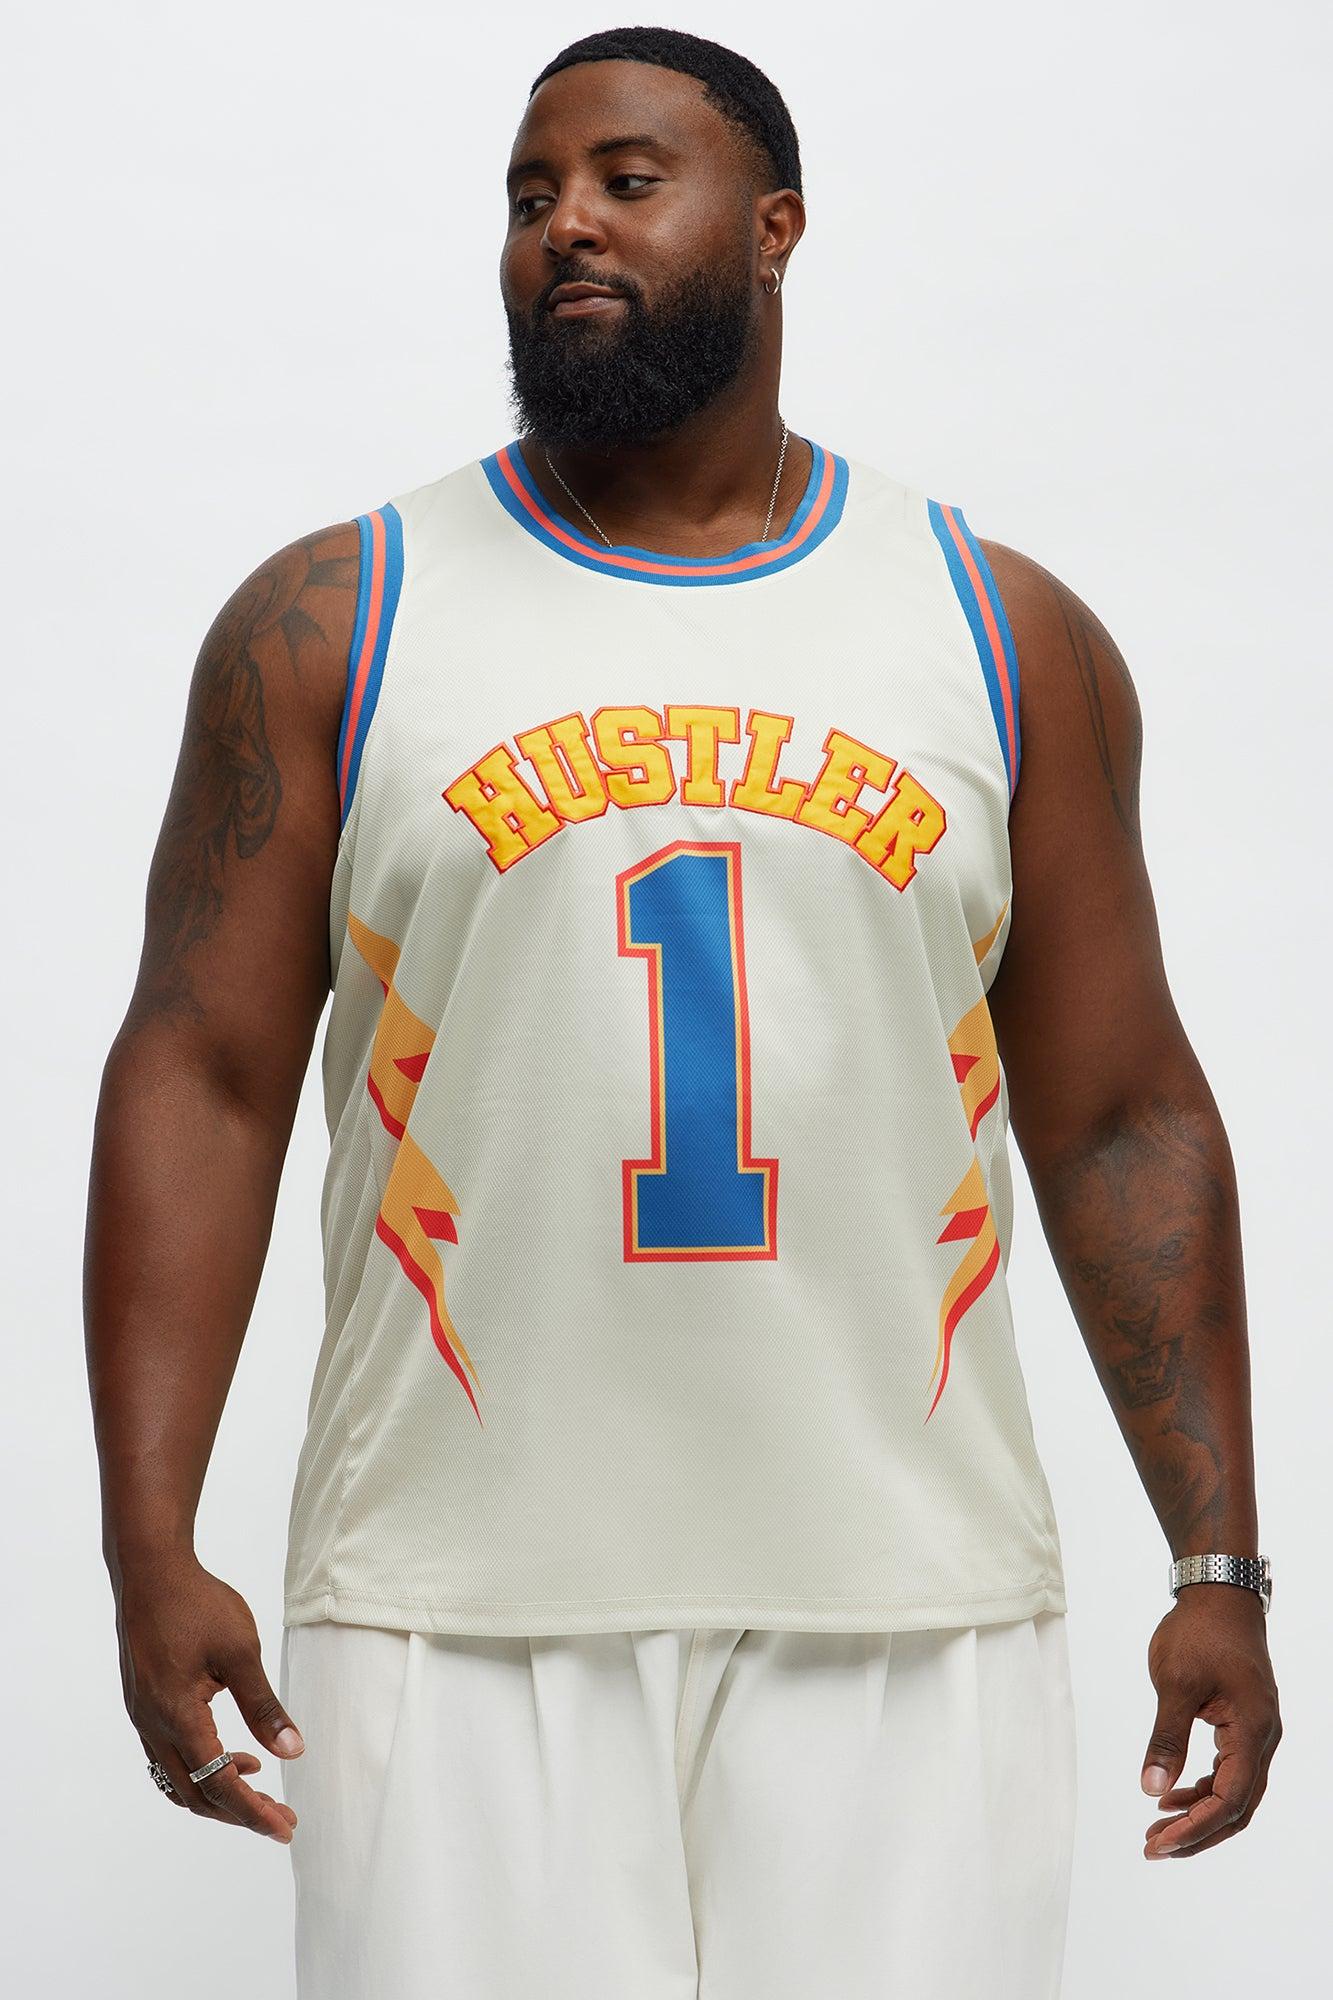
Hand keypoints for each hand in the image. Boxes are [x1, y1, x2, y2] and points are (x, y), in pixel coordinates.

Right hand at [114, 1548, 302, 1842]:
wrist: (150, 1571)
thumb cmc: (196, 1604)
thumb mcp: (240, 1652)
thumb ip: (263, 1706)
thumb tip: (293, 1751)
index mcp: (177, 1716)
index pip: (218, 1784)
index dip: (253, 1812)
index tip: (284, 1828)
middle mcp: (153, 1726)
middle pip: (195, 1794)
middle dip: (239, 1812)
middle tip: (280, 1817)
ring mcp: (143, 1717)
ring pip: (178, 1780)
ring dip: (217, 1791)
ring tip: (259, 1784)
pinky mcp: (143, 1704)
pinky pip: (168, 1757)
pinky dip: (200, 1768)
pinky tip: (231, 1752)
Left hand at [1140, 1583, 1280, 1858]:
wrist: (1219, 1594)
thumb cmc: (1199, 1632)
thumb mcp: (1175, 1684)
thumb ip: (1166, 1739)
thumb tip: (1151, 1787)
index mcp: (1251, 1731)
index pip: (1229, 1800)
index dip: (1195, 1828)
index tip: (1159, 1844)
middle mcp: (1262, 1738)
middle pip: (1237, 1806)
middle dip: (1197, 1831)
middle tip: (1155, 1848)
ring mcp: (1256, 1732)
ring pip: (1235, 1791)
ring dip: (1198, 1813)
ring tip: (1157, 1827)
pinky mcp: (1244, 1723)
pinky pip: (1229, 1770)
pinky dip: (1202, 1788)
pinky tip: (1171, 1793)